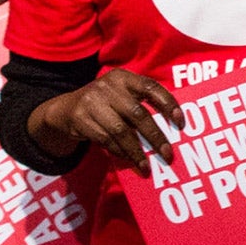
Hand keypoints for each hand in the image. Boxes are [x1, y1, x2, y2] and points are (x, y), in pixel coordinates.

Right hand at [40, 69, 180, 176]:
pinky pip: (105, 140)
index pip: (151, 87)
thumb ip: (141, 105)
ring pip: (121, 131)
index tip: (180, 123)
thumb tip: (171, 131)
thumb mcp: (121, 96)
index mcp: (123, 78)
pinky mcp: (80, 118)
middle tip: (168, 155)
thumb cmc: (106, 104)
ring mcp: (92, 102)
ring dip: (136, 152)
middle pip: (137, 114)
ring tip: (147, 166)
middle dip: (155, 137)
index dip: (168, 104)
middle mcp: (107, 87)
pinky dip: (120, 152)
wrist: (65, 110)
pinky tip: (130, 160)